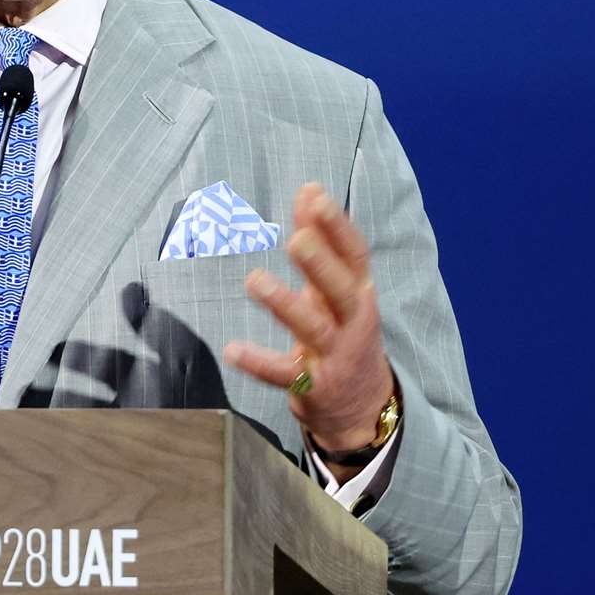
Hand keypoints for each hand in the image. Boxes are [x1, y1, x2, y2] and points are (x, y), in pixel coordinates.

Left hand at [223, 183, 395, 459]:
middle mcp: (353, 322)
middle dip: (320, 265)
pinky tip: (232, 350)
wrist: (362, 406)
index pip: (355, 254)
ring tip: (254, 281)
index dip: (337, 225)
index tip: (315, 196)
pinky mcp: (313, 386)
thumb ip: (321, 238)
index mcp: (360, 292)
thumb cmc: (344, 330)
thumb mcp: (337, 286)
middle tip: (296, 239)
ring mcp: (334, 355)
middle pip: (340, 290)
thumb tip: (308, 188)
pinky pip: (284, 374)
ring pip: (313, 329)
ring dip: (284, 305)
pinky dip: (259, 363)